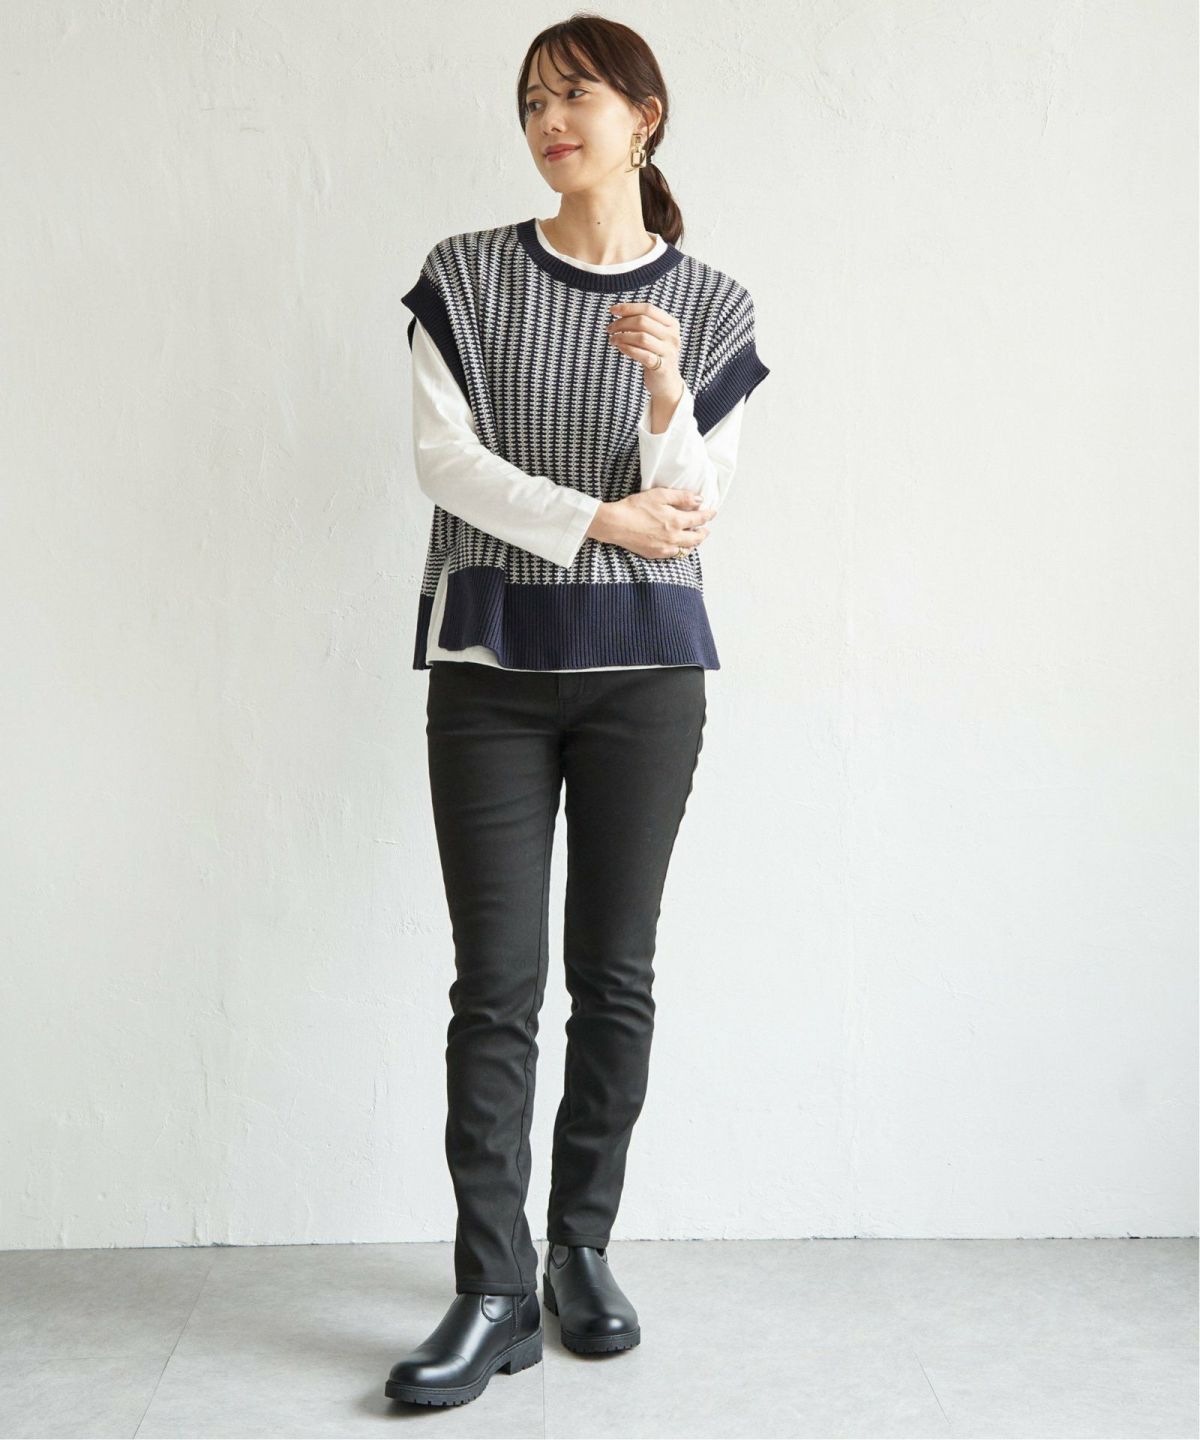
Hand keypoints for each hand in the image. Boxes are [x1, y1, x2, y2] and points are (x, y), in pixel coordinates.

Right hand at [587, 489, 715, 561]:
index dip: (708, 515)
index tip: (713, 512)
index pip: (699, 519)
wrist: (616, 524)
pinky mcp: (655, 554)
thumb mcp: (659, 495)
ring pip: (687, 549)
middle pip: (697, 538)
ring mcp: (665, 548)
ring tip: (696, 538)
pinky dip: (681, 550)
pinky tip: (680, 546)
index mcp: (676, 521)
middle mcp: (674, 537)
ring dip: (694, 543)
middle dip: (704, 532)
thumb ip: (682, 498)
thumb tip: (699, 500)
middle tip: (706, 528)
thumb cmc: (635, 507)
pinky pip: (674, 555)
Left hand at [606, 301, 681, 399]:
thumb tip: (619, 311)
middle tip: (610, 329)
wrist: (667, 383)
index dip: (628, 308)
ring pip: (641, 337)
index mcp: (672, 324)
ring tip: (612, 340)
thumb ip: (642, 323)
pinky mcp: (662, 367)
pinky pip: (642, 354)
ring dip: (622, 337)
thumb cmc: (656, 356)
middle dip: (622, 323)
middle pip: (642, 321)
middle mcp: (672, 336)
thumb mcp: (653, 336)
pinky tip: (620, 348)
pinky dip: (628, 349)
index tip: (612, 310)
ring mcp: (668, 352)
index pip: (648, 309)